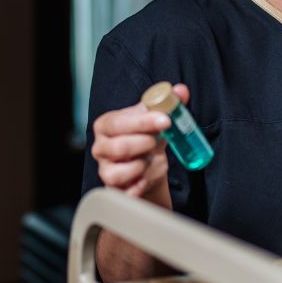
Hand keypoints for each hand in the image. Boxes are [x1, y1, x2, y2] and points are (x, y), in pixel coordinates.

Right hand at [91, 83, 189, 204]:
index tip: (165, 121)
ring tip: (151, 159)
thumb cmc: (146, 139)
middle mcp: (100, 147)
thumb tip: (181, 91)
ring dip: (144, 166)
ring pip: (120, 172)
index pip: (118, 122)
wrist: (147, 168)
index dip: (142, 122)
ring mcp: (105, 170)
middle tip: (157, 141)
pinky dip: (143, 184)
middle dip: (145, 144)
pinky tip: (148, 176)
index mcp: (106, 125)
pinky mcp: (114, 190)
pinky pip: (128, 192)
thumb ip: (169, 103)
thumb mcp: (156, 119)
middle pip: (119, 147)